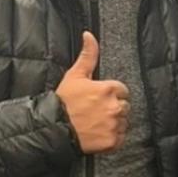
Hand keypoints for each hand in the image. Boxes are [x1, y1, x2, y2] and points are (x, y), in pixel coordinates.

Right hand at [56, 32, 129, 153]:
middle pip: (124, 106)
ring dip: (114, 122)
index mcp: (108, 89)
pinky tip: (98, 133)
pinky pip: (120, 138)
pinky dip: (112, 137)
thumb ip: (87, 55)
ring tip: (96, 122)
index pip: (122, 90)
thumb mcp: (74, 76)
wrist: (52, 129)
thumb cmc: (63, 102)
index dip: (111, 94)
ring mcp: (114, 125)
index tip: (99, 99)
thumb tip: (89, 35)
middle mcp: (115, 107)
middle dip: (113, 108)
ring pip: (123, 122)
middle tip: (95, 112)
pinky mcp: (113, 141)